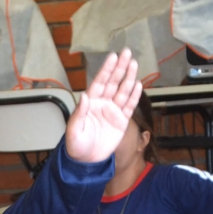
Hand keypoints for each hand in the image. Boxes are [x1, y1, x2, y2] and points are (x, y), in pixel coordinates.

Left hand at [65, 48, 141, 163]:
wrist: (86, 161)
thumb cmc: (76, 145)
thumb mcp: (74, 130)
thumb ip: (79, 113)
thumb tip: (84, 96)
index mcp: (90, 103)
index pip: (100, 83)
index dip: (106, 69)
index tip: (113, 56)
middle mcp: (102, 104)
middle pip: (113, 82)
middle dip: (120, 68)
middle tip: (127, 52)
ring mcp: (112, 112)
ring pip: (122, 91)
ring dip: (128, 78)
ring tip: (134, 64)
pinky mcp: (121, 121)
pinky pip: (129, 106)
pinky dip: (134, 96)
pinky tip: (138, 84)